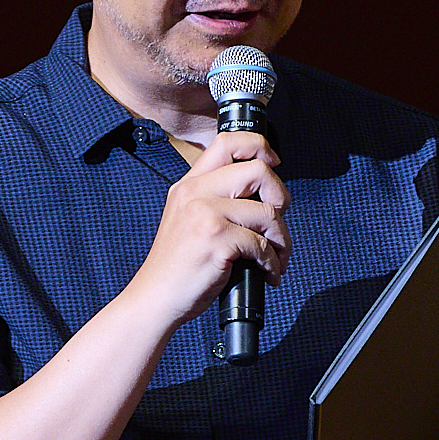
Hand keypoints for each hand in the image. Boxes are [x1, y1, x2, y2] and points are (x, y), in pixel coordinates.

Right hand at [127, 129, 289, 328]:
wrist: (156, 297)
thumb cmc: (180, 265)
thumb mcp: (191, 219)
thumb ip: (220, 200)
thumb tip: (268, 195)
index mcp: (190, 184)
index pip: (228, 142)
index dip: (260, 146)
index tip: (274, 164)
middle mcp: (195, 192)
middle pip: (259, 171)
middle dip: (281, 198)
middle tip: (276, 224)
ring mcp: (205, 214)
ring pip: (268, 212)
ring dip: (282, 240)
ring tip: (276, 257)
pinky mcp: (216, 240)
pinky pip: (262, 245)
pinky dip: (272, 263)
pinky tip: (266, 273)